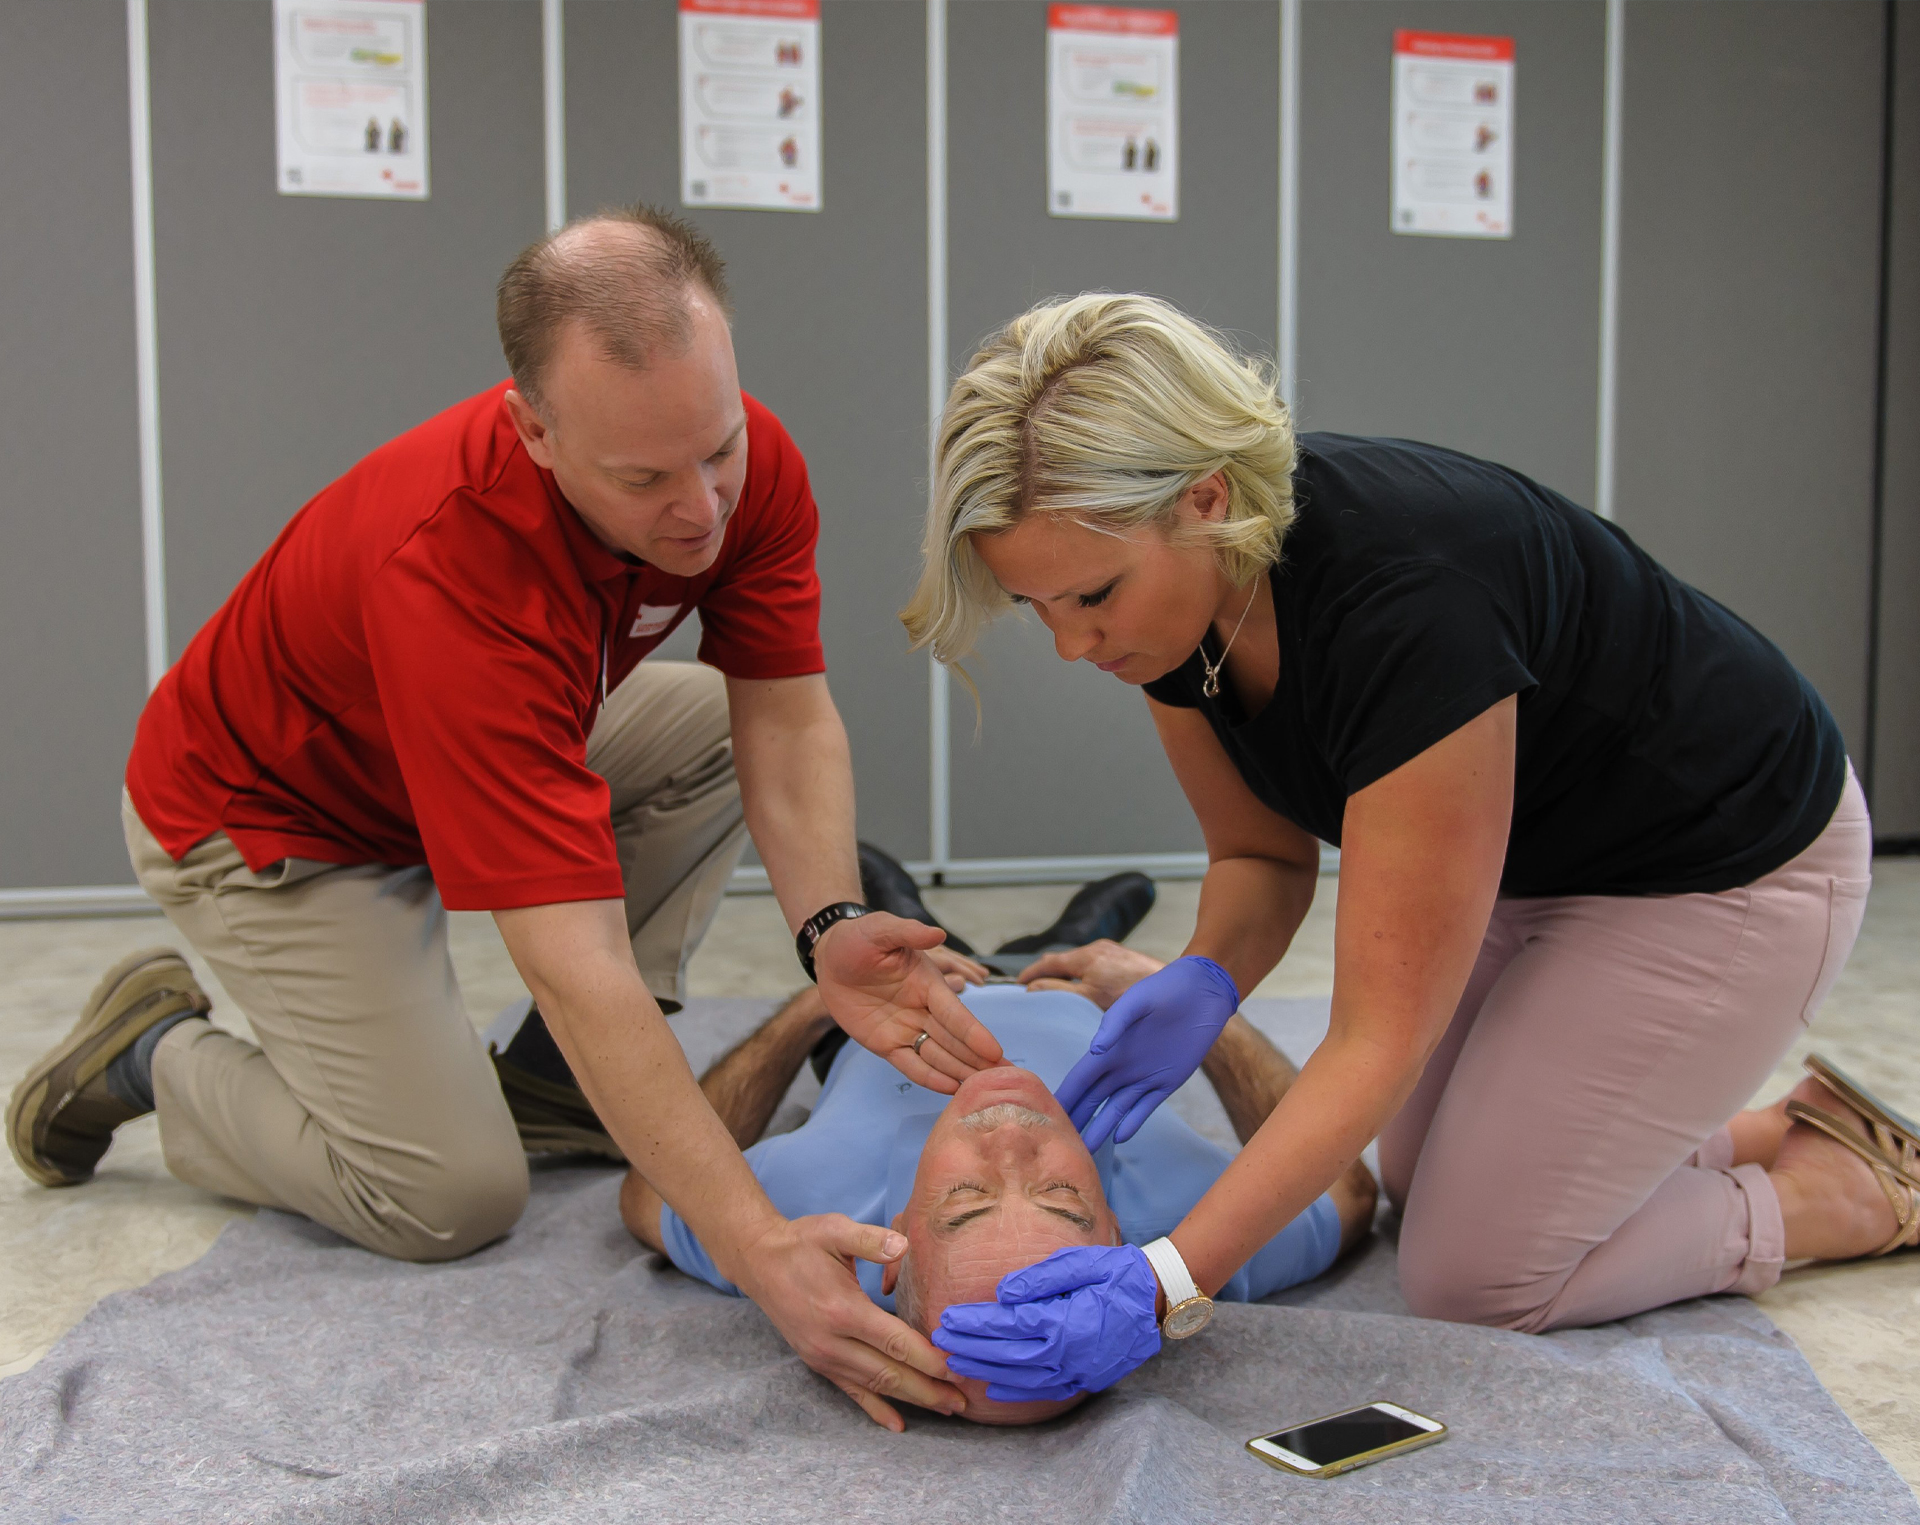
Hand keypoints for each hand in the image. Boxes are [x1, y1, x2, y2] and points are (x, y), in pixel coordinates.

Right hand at [730, 1212, 968, 1431]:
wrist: (759, 1262)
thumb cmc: (801, 1243)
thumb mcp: (834, 1230)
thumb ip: (870, 1240)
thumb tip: (903, 1245)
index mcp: (842, 1310)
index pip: (894, 1341)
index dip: (927, 1358)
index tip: (957, 1368)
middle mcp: (832, 1341)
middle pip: (889, 1373)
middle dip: (929, 1389)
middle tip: (963, 1400)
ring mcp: (824, 1357)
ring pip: (875, 1386)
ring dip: (912, 1400)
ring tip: (947, 1408)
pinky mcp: (818, 1362)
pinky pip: (852, 1392)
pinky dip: (876, 1410)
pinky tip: (898, 1424)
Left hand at [813, 912, 1004, 1092]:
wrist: (831, 956)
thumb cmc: (858, 939)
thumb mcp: (881, 930)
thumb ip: (908, 933)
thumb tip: (937, 933)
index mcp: (928, 984)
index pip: (955, 1013)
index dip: (974, 1033)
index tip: (995, 1051)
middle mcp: (923, 1009)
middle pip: (954, 1040)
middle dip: (977, 1059)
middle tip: (1004, 1079)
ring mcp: (905, 1029)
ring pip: (937, 1055)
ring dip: (959, 1072)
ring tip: (980, 1091)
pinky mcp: (886, 1043)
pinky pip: (910, 1064)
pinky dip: (929, 1077)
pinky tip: (949, 1089)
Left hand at [932, 1245, 1161, 1401]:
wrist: (1158, 1298)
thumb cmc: (1117, 1273)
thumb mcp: (1080, 1262)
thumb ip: (1040, 1278)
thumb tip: (1002, 1294)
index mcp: (1065, 1321)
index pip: (1008, 1325)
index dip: (975, 1324)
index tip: (947, 1320)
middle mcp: (1068, 1353)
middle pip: (1008, 1355)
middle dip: (970, 1349)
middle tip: (939, 1343)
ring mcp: (1077, 1371)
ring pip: (1022, 1378)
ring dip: (985, 1372)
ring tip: (955, 1364)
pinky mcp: (1086, 1379)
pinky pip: (1044, 1391)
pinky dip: (1016, 1392)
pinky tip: (993, 1388)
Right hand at [1017, 940, 1164, 1009]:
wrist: (1177, 991)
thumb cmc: (1133, 997)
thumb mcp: (1089, 999)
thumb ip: (1058, 991)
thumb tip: (1032, 988)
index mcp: (1086, 957)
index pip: (1048, 962)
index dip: (1030, 973)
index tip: (1018, 985)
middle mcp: (1098, 948)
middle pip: (1063, 959)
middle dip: (1046, 972)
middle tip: (1032, 989)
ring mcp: (1112, 951)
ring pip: (1079, 962)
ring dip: (1066, 974)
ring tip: (1058, 991)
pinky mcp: (1124, 958)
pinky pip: (1094, 964)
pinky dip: (1082, 974)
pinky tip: (1086, 990)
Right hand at [1053, 955, 1239, 1149]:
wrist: (1202, 992)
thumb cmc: (1165, 989)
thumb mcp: (1137, 1001)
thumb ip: (1116, 1022)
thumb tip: (1095, 1049)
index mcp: (1109, 1048)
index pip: (1079, 1079)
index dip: (1064, 1096)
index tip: (1045, 1116)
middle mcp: (1121, 1066)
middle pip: (1093, 1099)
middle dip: (1077, 1120)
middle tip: (1059, 1145)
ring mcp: (1143, 1077)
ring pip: (1116, 1109)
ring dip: (1101, 1128)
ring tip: (1086, 1150)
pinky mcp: (1166, 1083)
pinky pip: (1145, 1108)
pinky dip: (1132, 1123)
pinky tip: (1119, 1138)